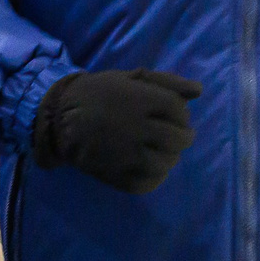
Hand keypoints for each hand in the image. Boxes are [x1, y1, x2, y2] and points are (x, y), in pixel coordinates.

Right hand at [33, 68, 201, 193]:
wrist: (61, 118)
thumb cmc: (99, 93)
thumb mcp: (131, 78)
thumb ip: (167, 82)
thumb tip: (198, 91)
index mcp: (141, 100)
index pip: (178, 111)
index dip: (182, 115)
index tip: (176, 117)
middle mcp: (137, 127)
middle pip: (178, 138)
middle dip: (182, 138)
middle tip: (176, 138)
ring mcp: (127, 153)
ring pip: (166, 163)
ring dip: (170, 158)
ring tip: (162, 153)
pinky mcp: (116, 174)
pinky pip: (147, 183)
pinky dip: (155, 177)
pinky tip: (151, 167)